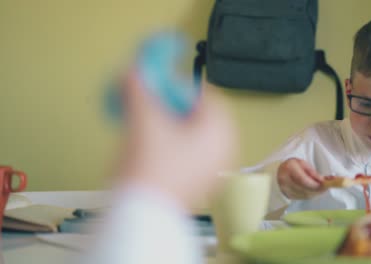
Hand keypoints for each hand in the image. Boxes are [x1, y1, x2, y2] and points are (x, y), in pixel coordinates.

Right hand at [117, 71, 236, 209]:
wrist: (143, 214)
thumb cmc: (150, 164)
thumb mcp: (143, 120)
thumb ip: (138, 90)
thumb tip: (132, 72)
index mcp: (221, 130)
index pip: (208, 96)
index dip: (182, 87)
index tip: (161, 88)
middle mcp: (226, 149)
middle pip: (204, 117)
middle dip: (178, 109)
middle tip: (155, 108)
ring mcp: (217, 170)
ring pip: (200, 138)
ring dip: (177, 129)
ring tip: (152, 129)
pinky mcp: (204, 186)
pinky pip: (196, 157)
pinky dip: (180, 148)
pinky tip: (158, 151)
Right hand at [277, 158, 323, 199]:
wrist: (282, 170)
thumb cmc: (294, 165)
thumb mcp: (304, 164)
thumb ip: (313, 172)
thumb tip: (322, 181)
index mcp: (289, 168)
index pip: (303, 180)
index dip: (315, 184)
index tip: (325, 185)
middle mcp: (284, 180)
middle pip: (304, 189)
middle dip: (317, 190)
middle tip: (326, 187)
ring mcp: (284, 189)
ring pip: (304, 195)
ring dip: (315, 193)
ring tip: (320, 188)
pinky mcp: (287, 195)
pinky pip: (302, 198)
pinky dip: (309, 195)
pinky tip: (312, 191)